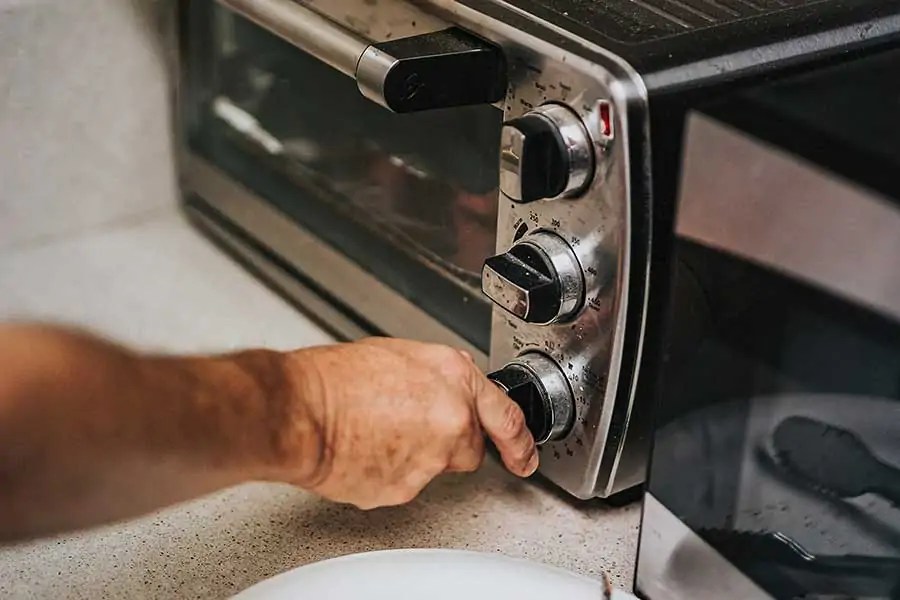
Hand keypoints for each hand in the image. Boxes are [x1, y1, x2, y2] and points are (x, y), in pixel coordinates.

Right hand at [278, 338, 537, 508]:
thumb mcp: (400, 355)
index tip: (525, 455)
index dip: (520, 441)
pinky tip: (364, 450)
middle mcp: (452, 418)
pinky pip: (404, 483)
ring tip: (374, 433)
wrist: (299, 410)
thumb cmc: (335, 379)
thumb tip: (445, 393)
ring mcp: (431, 458)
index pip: (506, 416)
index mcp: (454, 378)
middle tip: (409, 428)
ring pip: (434, 467)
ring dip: (413, 456)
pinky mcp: (406, 488)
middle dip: (447, 443)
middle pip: (470, 448)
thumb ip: (437, 378)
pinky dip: (388, 473)